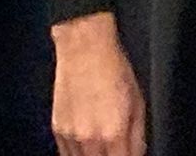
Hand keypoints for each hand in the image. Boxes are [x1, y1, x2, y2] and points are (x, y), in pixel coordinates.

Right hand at [51, 13, 146, 155]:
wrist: (84, 49)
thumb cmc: (113, 69)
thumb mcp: (138, 101)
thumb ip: (138, 135)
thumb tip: (138, 153)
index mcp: (113, 133)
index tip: (130, 155)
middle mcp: (89, 140)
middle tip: (117, 149)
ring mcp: (70, 137)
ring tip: (104, 147)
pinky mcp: (57, 131)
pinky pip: (67, 154)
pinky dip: (79, 154)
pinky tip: (89, 146)